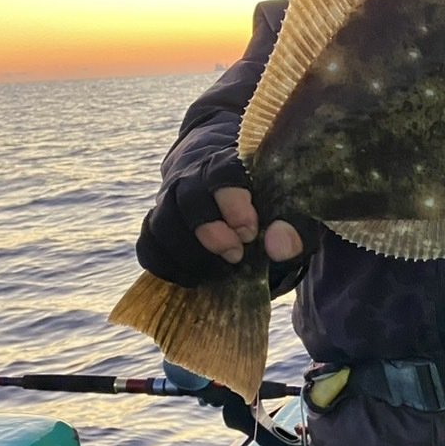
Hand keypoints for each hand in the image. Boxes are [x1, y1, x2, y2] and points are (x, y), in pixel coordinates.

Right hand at [136, 149, 319, 285]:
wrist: (238, 191)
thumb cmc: (272, 203)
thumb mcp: (295, 212)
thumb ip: (295, 228)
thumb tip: (278, 246)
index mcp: (231, 166)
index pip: (222, 174)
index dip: (232, 204)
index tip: (250, 232)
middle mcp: (194, 178)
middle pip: (186, 197)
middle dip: (208, 231)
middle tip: (235, 256)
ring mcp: (171, 202)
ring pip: (160, 222)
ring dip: (188, 254)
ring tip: (218, 272)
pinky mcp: (159, 227)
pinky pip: (149, 247)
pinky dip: (168, 267)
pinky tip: (195, 279)